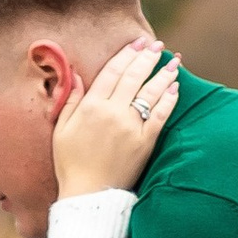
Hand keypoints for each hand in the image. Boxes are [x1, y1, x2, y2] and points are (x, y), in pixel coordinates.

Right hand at [52, 32, 179, 201]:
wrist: (89, 195)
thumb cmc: (71, 164)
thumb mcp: (62, 130)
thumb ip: (71, 100)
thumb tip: (78, 75)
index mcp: (90, 107)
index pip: (112, 72)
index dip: (126, 54)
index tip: (137, 42)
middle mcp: (112, 112)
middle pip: (133, 77)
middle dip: (147, 57)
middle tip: (157, 45)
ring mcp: (130, 127)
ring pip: (150, 92)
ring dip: (163, 74)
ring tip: (173, 61)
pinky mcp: (145, 142)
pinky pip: (160, 114)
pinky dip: (168, 99)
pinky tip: (175, 88)